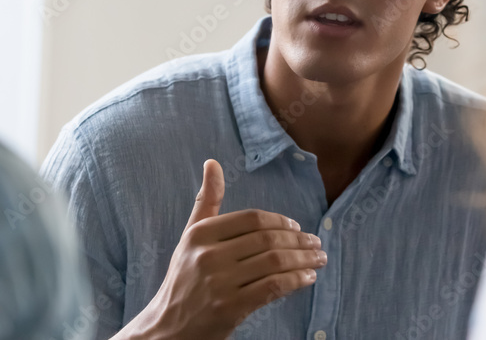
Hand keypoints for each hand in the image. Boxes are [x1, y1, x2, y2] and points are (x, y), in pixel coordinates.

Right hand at [114, 159, 326, 339]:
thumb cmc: (184, 279)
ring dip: (304, 259)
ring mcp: (219, 283)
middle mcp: (208, 256)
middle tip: (316, 243)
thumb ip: (206, 202)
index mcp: (200, 234)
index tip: (297, 226)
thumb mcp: (189, 237)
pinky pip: (273, 287)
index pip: (251, 218)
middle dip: (299, 240)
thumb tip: (212, 163)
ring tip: (319, 259)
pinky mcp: (230, 308)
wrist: (166, 328)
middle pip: (267, 239)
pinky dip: (296, 280)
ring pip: (275, 262)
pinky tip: (308, 278)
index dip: (280, 221)